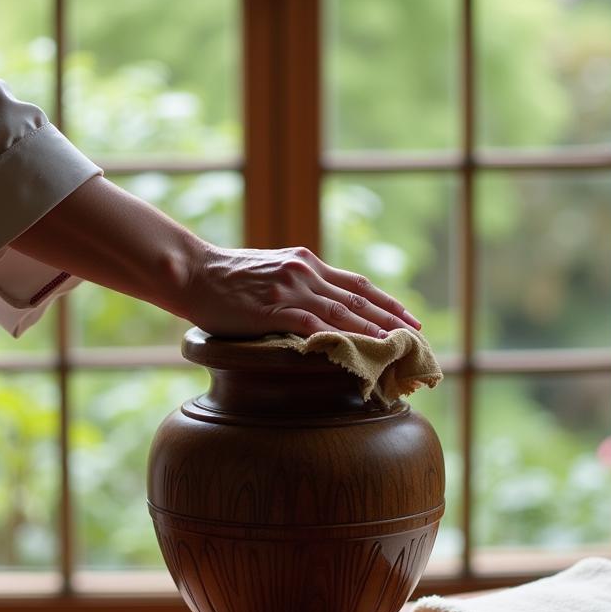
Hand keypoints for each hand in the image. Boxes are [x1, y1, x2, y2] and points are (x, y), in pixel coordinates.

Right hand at [181, 243, 421, 338]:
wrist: (192, 271)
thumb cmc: (224, 278)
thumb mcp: (268, 271)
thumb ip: (295, 285)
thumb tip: (315, 308)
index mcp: (305, 262)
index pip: (356, 283)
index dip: (386, 301)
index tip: (409, 316)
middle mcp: (304, 272)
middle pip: (358, 297)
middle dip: (391, 317)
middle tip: (417, 334)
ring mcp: (290, 290)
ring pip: (343, 311)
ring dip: (374, 329)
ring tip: (397, 345)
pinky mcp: (273, 309)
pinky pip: (313, 325)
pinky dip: (339, 337)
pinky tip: (357, 349)